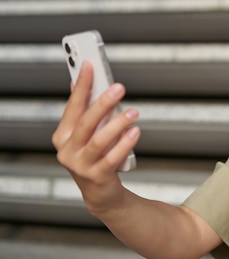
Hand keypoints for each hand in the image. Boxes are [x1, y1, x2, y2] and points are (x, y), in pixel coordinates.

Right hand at [52, 62, 140, 215]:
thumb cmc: (95, 156)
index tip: (90, 66)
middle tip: (119, 87)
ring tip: (134, 112)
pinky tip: (135, 132)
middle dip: (102, 102)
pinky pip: (112, 158)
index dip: (81, 86)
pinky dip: (124, 144)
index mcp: (64, 135)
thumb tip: (80, 81)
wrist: (100, 192)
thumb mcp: (87, 133)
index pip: (73, 106)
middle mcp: (68, 150)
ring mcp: (81, 165)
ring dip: (118, 123)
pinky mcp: (98, 176)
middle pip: (86, 122)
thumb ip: (85, 111)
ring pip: (99, 140)